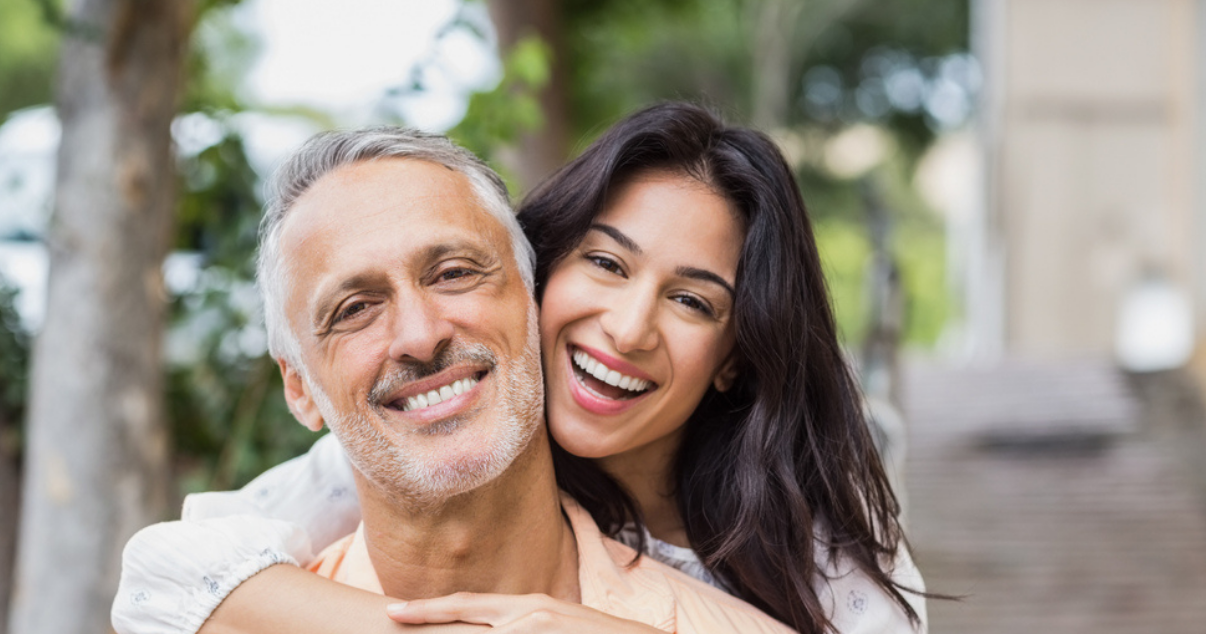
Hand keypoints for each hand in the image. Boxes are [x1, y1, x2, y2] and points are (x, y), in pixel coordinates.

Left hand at [386, 592, 667, 632]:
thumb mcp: (553, 624)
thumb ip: (520, 626)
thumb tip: (494, 630)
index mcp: (525, 607)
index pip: (467, 605)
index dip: (428, 609)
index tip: (394, 610)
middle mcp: (527, 615)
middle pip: (465, 619)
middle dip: (428, 623)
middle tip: (391, 620)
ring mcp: (538, 630)